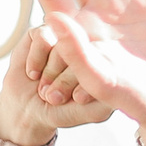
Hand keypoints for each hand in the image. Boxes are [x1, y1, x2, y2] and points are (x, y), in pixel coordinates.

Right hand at [0, 25, 112, 145]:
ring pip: (64, 45)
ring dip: (50, 71)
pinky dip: (36, 58)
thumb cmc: (62, 111)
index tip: (76, 100)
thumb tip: (118, 82)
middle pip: (84, 53)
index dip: (86, 85)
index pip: (105, 64)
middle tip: (54, 98)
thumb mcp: (89, 112)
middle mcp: (89, 49)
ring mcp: (67, 40)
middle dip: (64, 81)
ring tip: (44, 88)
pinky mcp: (45, 33)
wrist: (28, 109)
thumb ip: (104, 99)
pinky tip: (33, 74)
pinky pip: (43, 36)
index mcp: (105, 66)